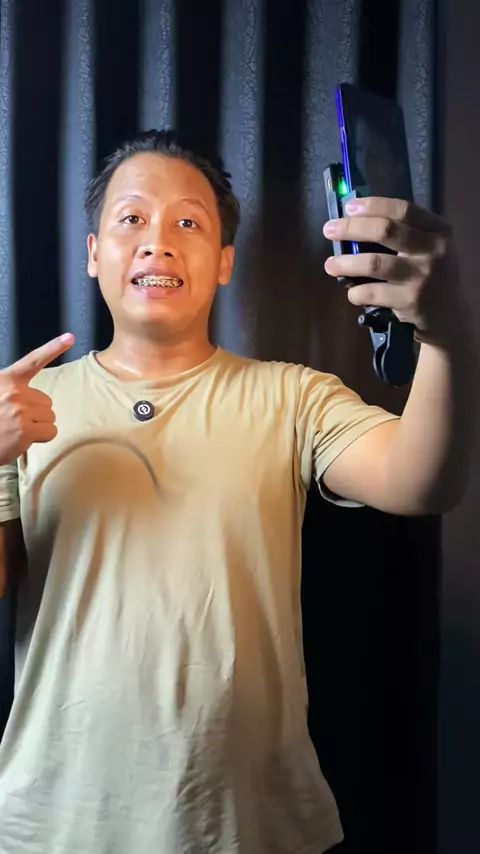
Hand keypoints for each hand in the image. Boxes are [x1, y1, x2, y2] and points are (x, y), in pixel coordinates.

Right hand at [0, 334, 73, 464]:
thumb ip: (13, 390)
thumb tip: (35, 398)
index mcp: (6, 379)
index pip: (32, 360)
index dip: (52, 348)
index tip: (69, 337)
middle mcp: (13, 392)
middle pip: (46, 400)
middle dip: (35, 413)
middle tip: (14, 420)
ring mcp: (20, 411)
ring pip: (50, 416)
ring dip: (38, 426)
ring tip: (16, 430)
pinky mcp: (25, 430)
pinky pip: (51, 431)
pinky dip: (42, 438)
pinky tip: (23, 439)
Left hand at [323, 197, 459, 339]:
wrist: (449, 317)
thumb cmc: (431, 277)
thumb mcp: (429, 249)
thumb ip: (404, 233)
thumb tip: (356, 220)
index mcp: (438, 231)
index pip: (403, 210)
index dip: (373, 206)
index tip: (348, 207)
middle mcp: (434, 251)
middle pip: (385, 231)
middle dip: (351, 228)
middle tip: (329, 230)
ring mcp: (422, 277)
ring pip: (374, 263)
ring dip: (345, 263)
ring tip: (330, 265)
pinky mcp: (410, 301)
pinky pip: (372, 293)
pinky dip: (356, 293)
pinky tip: (352, 293)